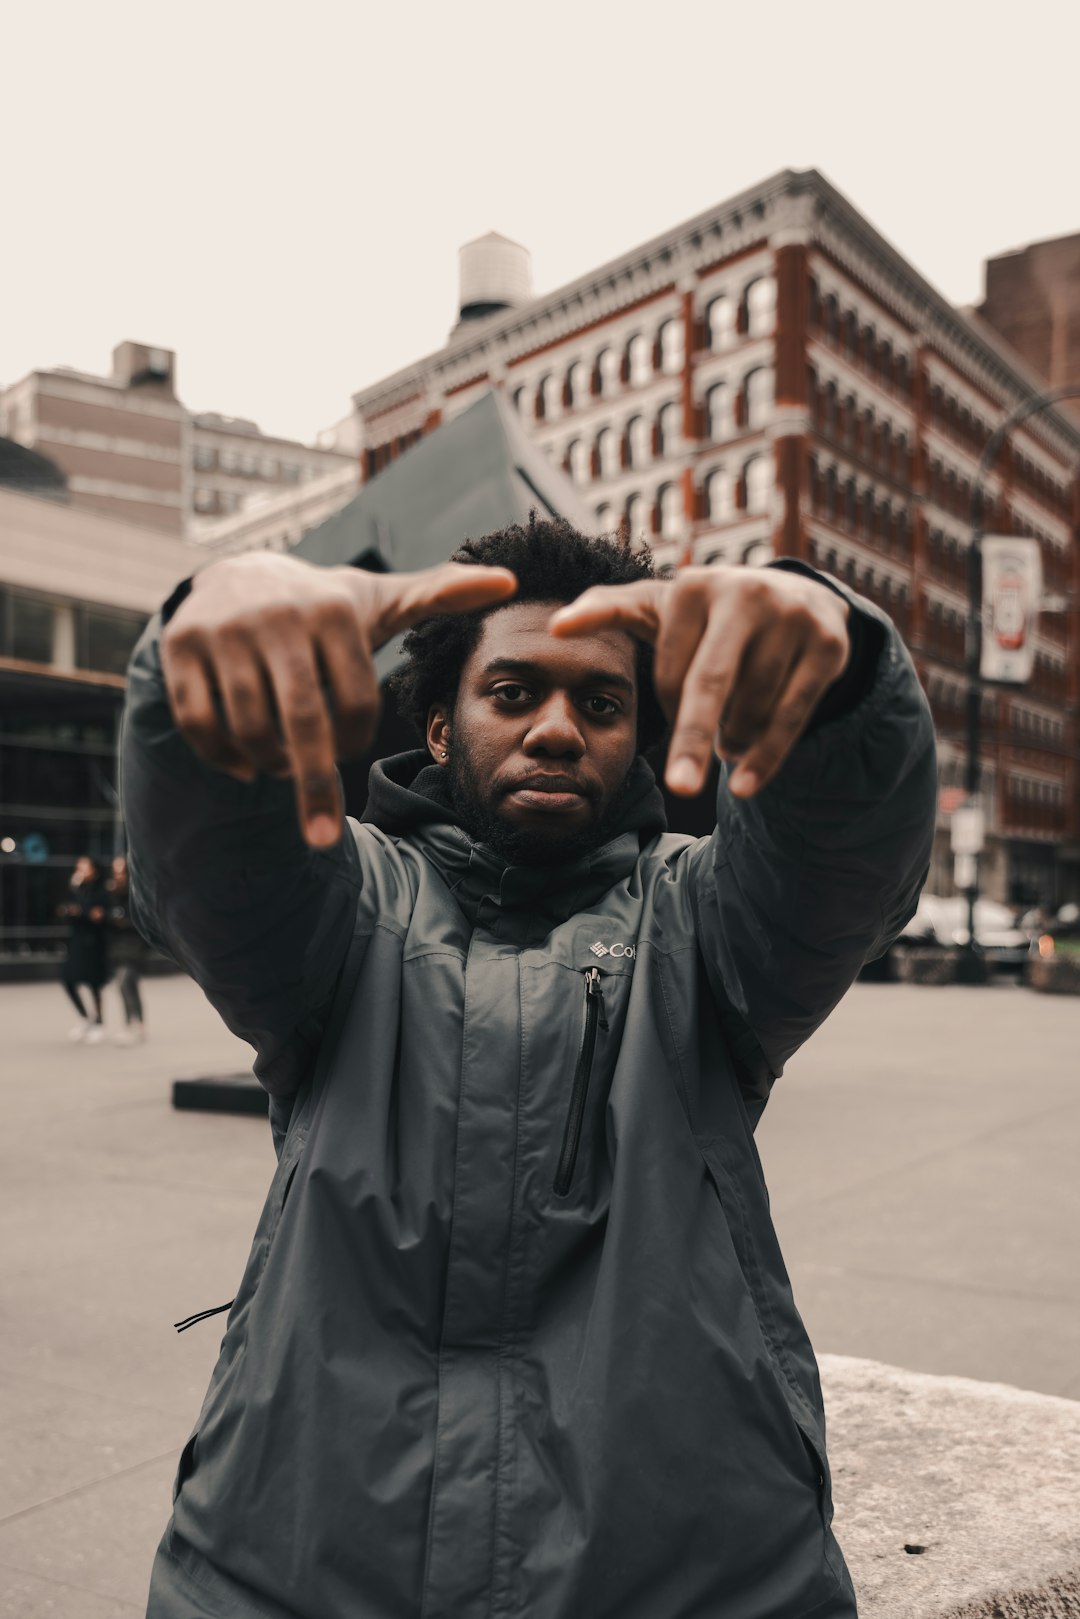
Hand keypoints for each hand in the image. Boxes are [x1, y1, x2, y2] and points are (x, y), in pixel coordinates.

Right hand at [161, 554, 515, 845]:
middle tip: (323, 836)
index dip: (355, 743)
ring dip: (270, 767)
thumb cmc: (324, 608)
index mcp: (333, 609)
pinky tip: (245, 767)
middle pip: (302, 721)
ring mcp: (223, 630)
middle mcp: (276, 614)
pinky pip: (200, 722)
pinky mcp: (180, 646)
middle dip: (314, 789)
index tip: (350, 751)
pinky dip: (222, 757)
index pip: (356, 702)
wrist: (236, 576)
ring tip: (282, 771)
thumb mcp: (382, 602)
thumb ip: (442, 596)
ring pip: (248, 727)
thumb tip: (510, 581)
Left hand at [550, 566, 849, 797]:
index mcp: (694, 587)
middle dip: (693, 740)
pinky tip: (747, 784)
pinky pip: (793, 713)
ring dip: (733, 740)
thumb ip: (607, 611)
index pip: (670, 668)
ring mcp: (792, 617)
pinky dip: (769, 755)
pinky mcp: (828, 644)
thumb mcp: (660, 608)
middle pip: (712, 684)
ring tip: (728, 745)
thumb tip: (556, 628)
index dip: (669, 706)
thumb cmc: (710, 616)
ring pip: (753, 704)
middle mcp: (746, 594)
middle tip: (679, 788)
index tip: (670, 720)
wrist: (799, 599)